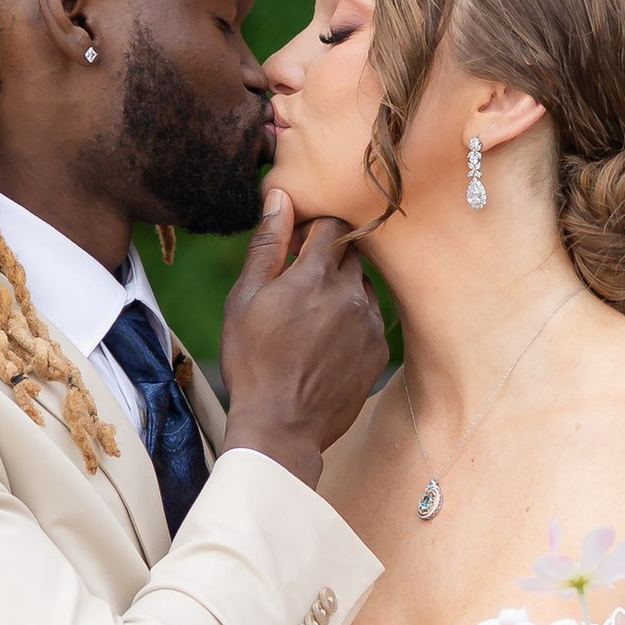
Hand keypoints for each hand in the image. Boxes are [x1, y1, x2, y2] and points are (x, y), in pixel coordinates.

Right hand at [216, 192, 387, 492]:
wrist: (281, 427)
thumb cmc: (253, 361)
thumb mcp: (245, 298)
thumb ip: (268, 244)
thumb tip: (281, 198)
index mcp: (316, 274)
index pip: (333, 224)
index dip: (313, 228)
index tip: (296, 245)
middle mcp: (351, 292)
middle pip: (351, 252)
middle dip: (328, 257)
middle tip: (298, 284)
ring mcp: (369, 323)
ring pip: (362, 285)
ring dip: (341, 289)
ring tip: (310, 318)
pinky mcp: (379, 351)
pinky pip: (369, 319)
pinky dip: (351, 320)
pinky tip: (325, 343)